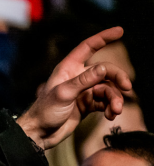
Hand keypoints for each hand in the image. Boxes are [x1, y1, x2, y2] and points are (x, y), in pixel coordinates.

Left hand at [17, 27, 130, 150]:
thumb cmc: (44, 112)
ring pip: (107, 89)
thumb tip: (104, 67)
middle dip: (117, 78)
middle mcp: (77, 77)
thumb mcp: (63, 94)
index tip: (120, 30)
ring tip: (115, 110)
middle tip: (126, 88)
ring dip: (115, 98)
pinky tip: (111, 115)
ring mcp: (83, 91)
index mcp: (68, 69)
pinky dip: (110, 107)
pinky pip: (105, 102)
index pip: (88, 47)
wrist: (39, 135)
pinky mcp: (87, 105)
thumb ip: (84, 81)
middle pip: (105, 71)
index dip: (103, 38)